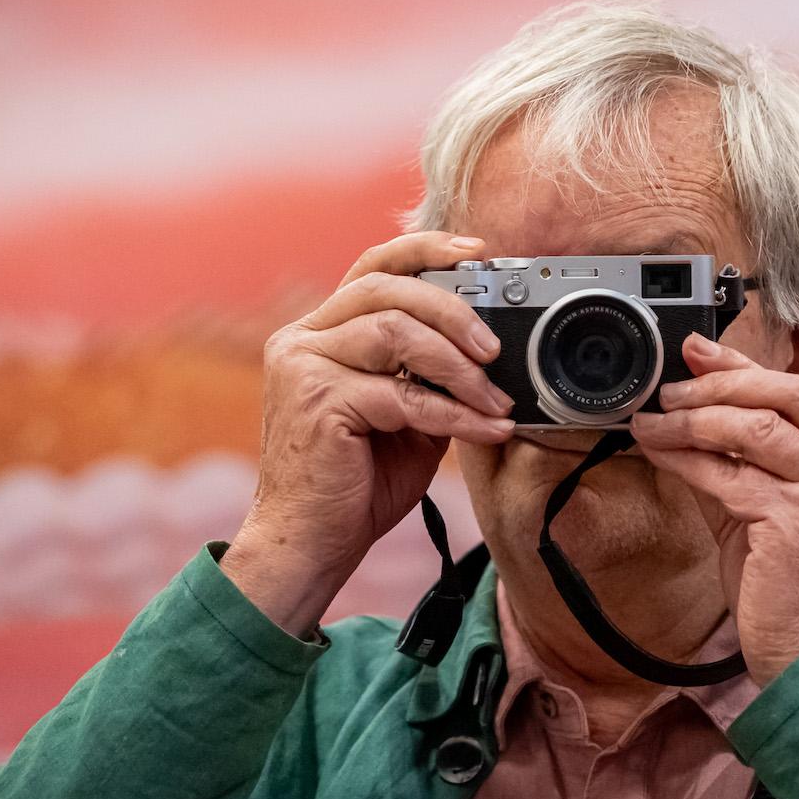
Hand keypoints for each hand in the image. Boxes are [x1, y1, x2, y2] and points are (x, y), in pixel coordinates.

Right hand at [219, 232, 515, 634]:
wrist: (310, 547)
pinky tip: (487, 429)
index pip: (373, 269)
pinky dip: (455, 412)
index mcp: (319, 334)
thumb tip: (491, 354)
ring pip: (395, 332)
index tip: (478, 253)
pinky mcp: (318, 401)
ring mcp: (303, 366)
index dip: (425, 250)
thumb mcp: (405, 419)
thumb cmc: (354, 487)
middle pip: (386, 288)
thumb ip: (430, 378)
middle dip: (453, 312)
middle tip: (496, 350)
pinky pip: (403, 394)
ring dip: (458, 366)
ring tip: (497, 399)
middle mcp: (302, 339)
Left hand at [629, 332, 798, 685]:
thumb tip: (690, 425)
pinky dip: (685, 458)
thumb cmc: (796, 602)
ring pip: (754, 430)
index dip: (747, 368)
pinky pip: (728, 476)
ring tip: (652, 419)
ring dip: (692, 419)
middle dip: (721, 382)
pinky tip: (656, 452)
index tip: (700, 353)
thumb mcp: (778, 522)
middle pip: (787, 396)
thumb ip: (747, 472)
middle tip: (670, 387)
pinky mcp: (795, 524)